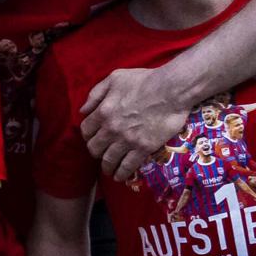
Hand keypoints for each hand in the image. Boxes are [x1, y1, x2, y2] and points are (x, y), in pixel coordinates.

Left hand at [80, 65, 187, 186]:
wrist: (172, 89)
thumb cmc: (145, 80)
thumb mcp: (114, 78)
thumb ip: (95, 94)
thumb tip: (83, 110)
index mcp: (102, 112)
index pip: (86, 131)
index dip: (88, 136)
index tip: (93, 139)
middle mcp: (111, 129)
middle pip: (94, 148)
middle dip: (96, 152)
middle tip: (101, 153)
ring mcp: (127, 140)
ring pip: (108, 160)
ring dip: (106, 166)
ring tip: (108, 170)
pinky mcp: (143, 148)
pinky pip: (127, 166)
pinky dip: (121, 173)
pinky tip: (119, 177)